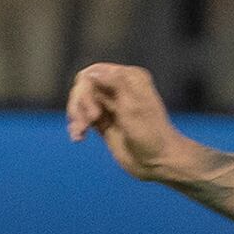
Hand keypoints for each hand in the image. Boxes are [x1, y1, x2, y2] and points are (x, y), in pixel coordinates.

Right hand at [66, 62, 188, 180]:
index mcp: (131, 78)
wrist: (157, 161)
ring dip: (76, 116)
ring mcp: (111, 104)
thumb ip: (115, 84)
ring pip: (80, 101)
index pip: (93, 72)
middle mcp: (120, 87)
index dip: (86, 89)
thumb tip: (94, 72)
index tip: (93, 111)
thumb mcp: (134, 106)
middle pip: (83, 86)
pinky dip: (77, 125)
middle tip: (90, 120)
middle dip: (80, 104)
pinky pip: (81, 116)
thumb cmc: (150, 134)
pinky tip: (78, 137)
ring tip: (80, 133)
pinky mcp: (104, 120)